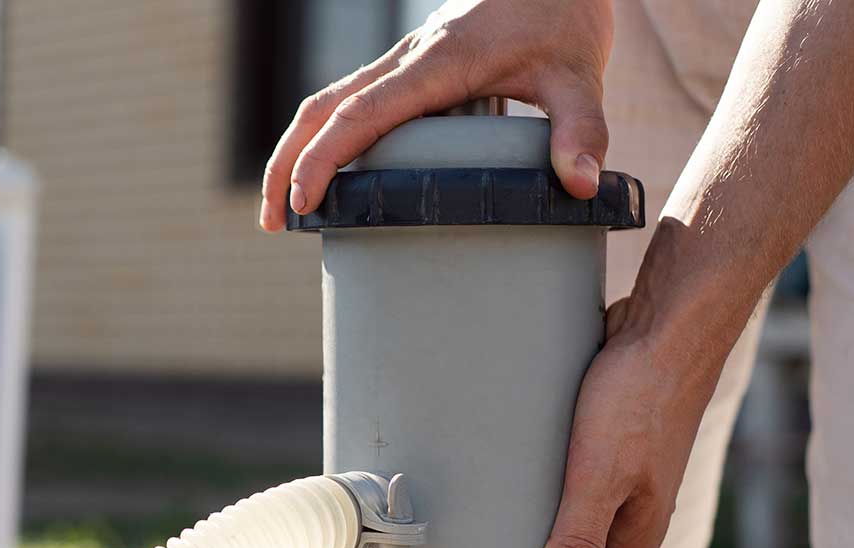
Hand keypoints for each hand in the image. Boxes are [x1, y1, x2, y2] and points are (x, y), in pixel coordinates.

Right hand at [259, 0, 613, 231]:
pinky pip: (351, 101)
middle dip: (287, 163)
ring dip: (295, 151)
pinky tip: (329, 176)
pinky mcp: (409, 68)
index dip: (325, 157)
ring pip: (327, 102)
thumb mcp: (581, 75)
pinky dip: (324, 139)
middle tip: (272, 222)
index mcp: (438, 62)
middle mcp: (408, 58)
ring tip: (284, 209)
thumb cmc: (565, 19)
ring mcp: (403, 61)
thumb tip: (579, 184)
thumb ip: (581, 128)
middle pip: (322, 107)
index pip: (362, 112)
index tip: (305, 202)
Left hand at [526, 290, 723, 547]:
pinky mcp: (608, 435)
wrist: (667, 325)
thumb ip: (577, 541)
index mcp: (640, 528)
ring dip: (557, 542)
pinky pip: (578, 480)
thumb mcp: (599, 476)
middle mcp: (637, 505)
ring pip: (588, 520)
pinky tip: (517, 489)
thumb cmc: (638, 398)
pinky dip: (551, 496)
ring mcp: (626, 469)